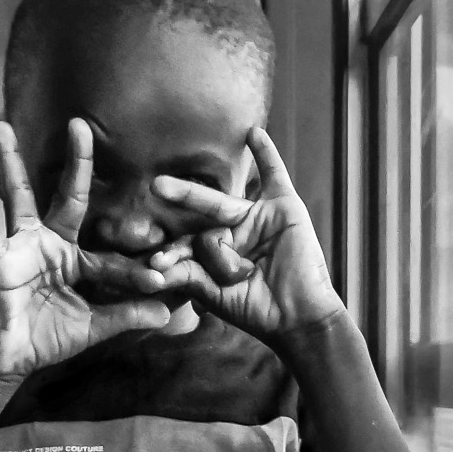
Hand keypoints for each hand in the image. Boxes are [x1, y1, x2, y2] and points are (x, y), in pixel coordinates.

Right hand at [0, 118, 171, 391]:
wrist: (8, 364)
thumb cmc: (46, 340)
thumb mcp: (93, 327)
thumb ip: (126, 315)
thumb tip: (170, 310)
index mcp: (75, 259)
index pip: (110, 255)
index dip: (136, 270)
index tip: (162, 279)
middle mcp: (49, 245)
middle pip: (65, 197)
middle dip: (75, 162)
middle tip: (79, 123)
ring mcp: (21, 250)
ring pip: (17, 199)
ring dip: (8, 162)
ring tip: (0, 126)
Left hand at [150, 128, 343, 338]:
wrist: (298, 316)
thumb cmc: (258, 310)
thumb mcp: (215, 294)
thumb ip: (189, 276)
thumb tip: (155, 266)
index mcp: (219, 253)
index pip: (189, 244)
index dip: (173, 253)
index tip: (156, 265)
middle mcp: (236, 232)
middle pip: (202, 216)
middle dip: (179, 202)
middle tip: (155, 187)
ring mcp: (258, 218)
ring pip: (223, 204)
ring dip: (194, 192)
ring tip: (166, 182)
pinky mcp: (284, 208)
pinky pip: (274, 175)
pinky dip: (266, 154)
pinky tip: (253, 134)